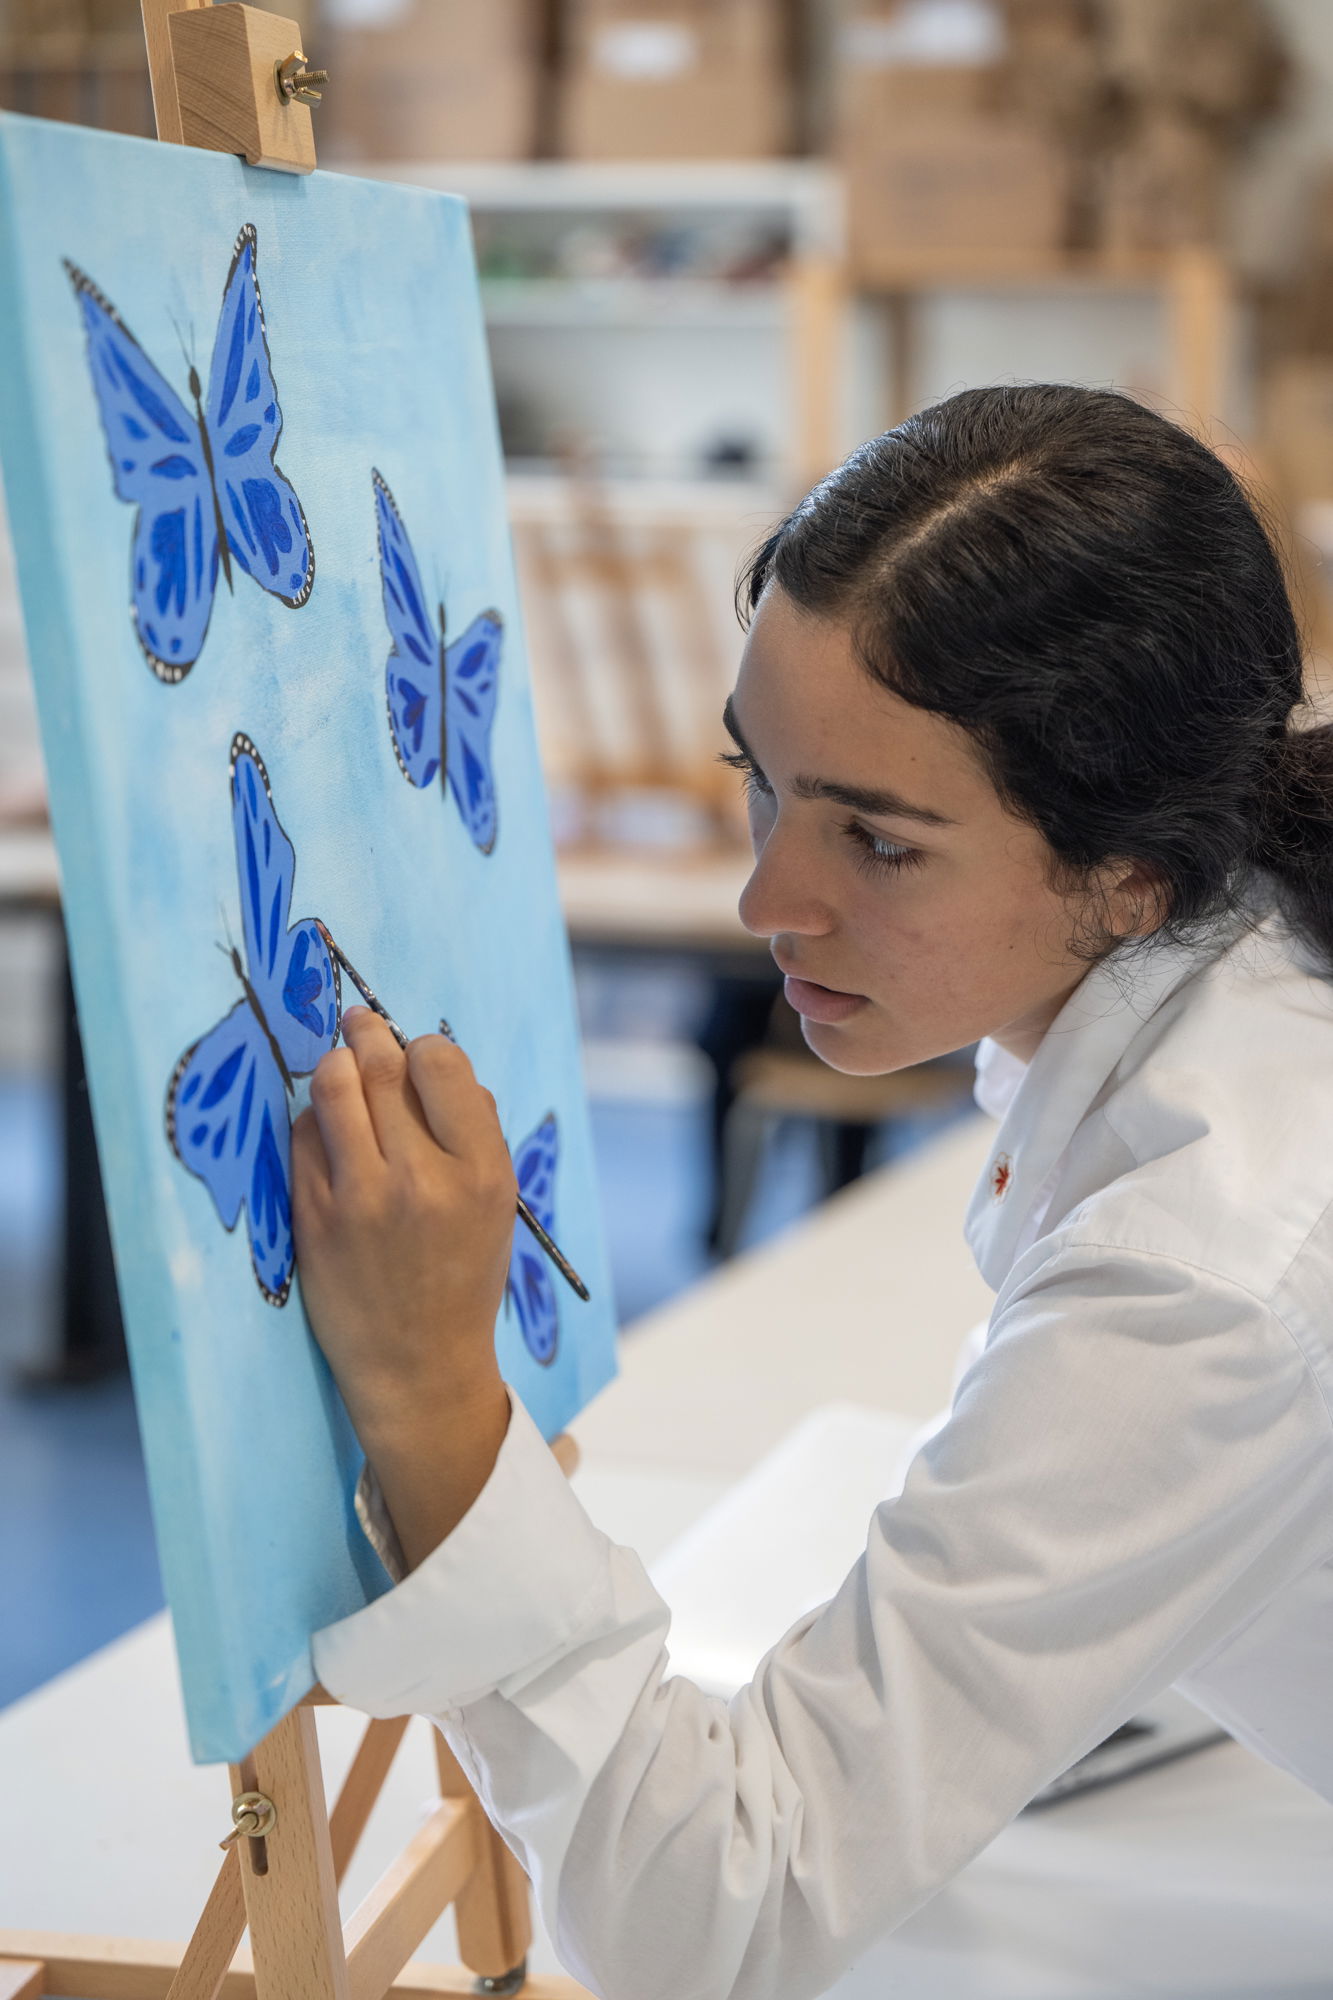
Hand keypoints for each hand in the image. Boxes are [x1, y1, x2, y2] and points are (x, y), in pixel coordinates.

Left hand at [291, 1008, 515, 1565]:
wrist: (419, 1367)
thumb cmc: (462, 1276)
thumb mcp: (496, 1205)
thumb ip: (474, 1134)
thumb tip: (432, 1062)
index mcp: (481, 1171)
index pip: (442, 1064)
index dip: (423, 1048)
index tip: (413, 1052)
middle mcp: (422, 1178)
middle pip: (382, 1067)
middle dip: (367, 1035)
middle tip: (358, 1024)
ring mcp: (362, 1197)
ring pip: (333, 1088)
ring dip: (333, 1065)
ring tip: (336, 1064)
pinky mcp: (314, 1217)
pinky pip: (303, 1136)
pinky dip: (313, 1120)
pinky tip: (324, 1130)